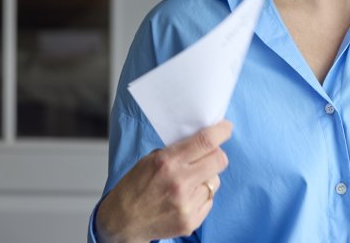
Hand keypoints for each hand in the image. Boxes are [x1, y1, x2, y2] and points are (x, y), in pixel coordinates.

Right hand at [96, 120, 232, 242]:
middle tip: (208, 156)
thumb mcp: (151, 159)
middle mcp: (180, 182)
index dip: (221, 131)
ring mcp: (187, 204)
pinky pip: (209, 200)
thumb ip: (178, 150)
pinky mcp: (191, 221)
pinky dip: (201, 197)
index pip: (206, 141)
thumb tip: (205, 140)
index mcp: (168, 162)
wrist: (122, 221)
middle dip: (217, 155)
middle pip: (219, 160)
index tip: (226, 128)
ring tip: (188, 183)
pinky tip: (184, 199)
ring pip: (215, 181)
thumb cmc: (135, 186)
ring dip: (206, 178)